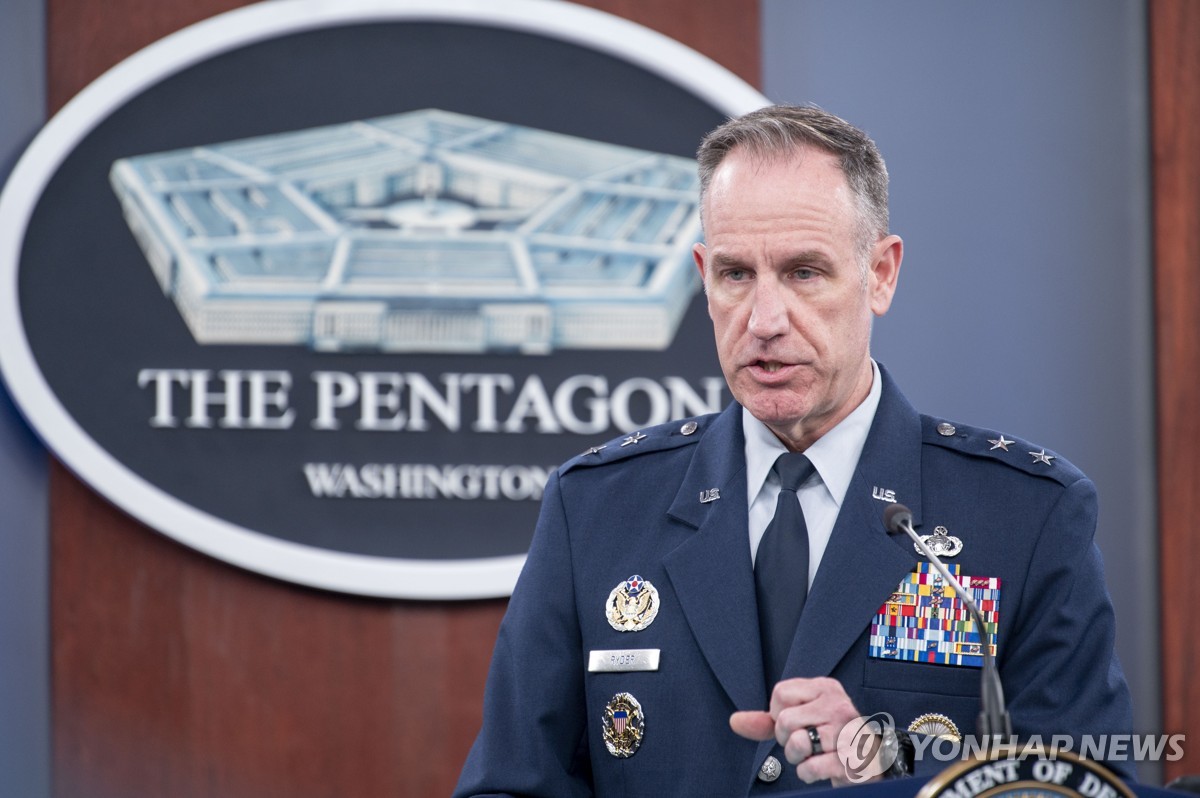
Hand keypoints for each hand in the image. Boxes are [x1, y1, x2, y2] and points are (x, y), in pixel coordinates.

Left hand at [730, 676, 872, 786]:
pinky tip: (823, 766)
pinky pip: (810, 768)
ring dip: (798, 757)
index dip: (779, 714)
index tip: (797, 721)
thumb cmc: (830, 737)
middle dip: (787, 739)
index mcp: (825, 687)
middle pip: (784, 720)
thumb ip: (767, 720)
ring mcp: (846, 732)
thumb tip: (735, 721)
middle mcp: (838, 705)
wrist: (867, 762)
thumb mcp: (800, 720)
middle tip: (806, 741)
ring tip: (813, 753)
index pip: (780, 693)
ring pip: (796, 743)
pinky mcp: (850, 759)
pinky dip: (809, 772)